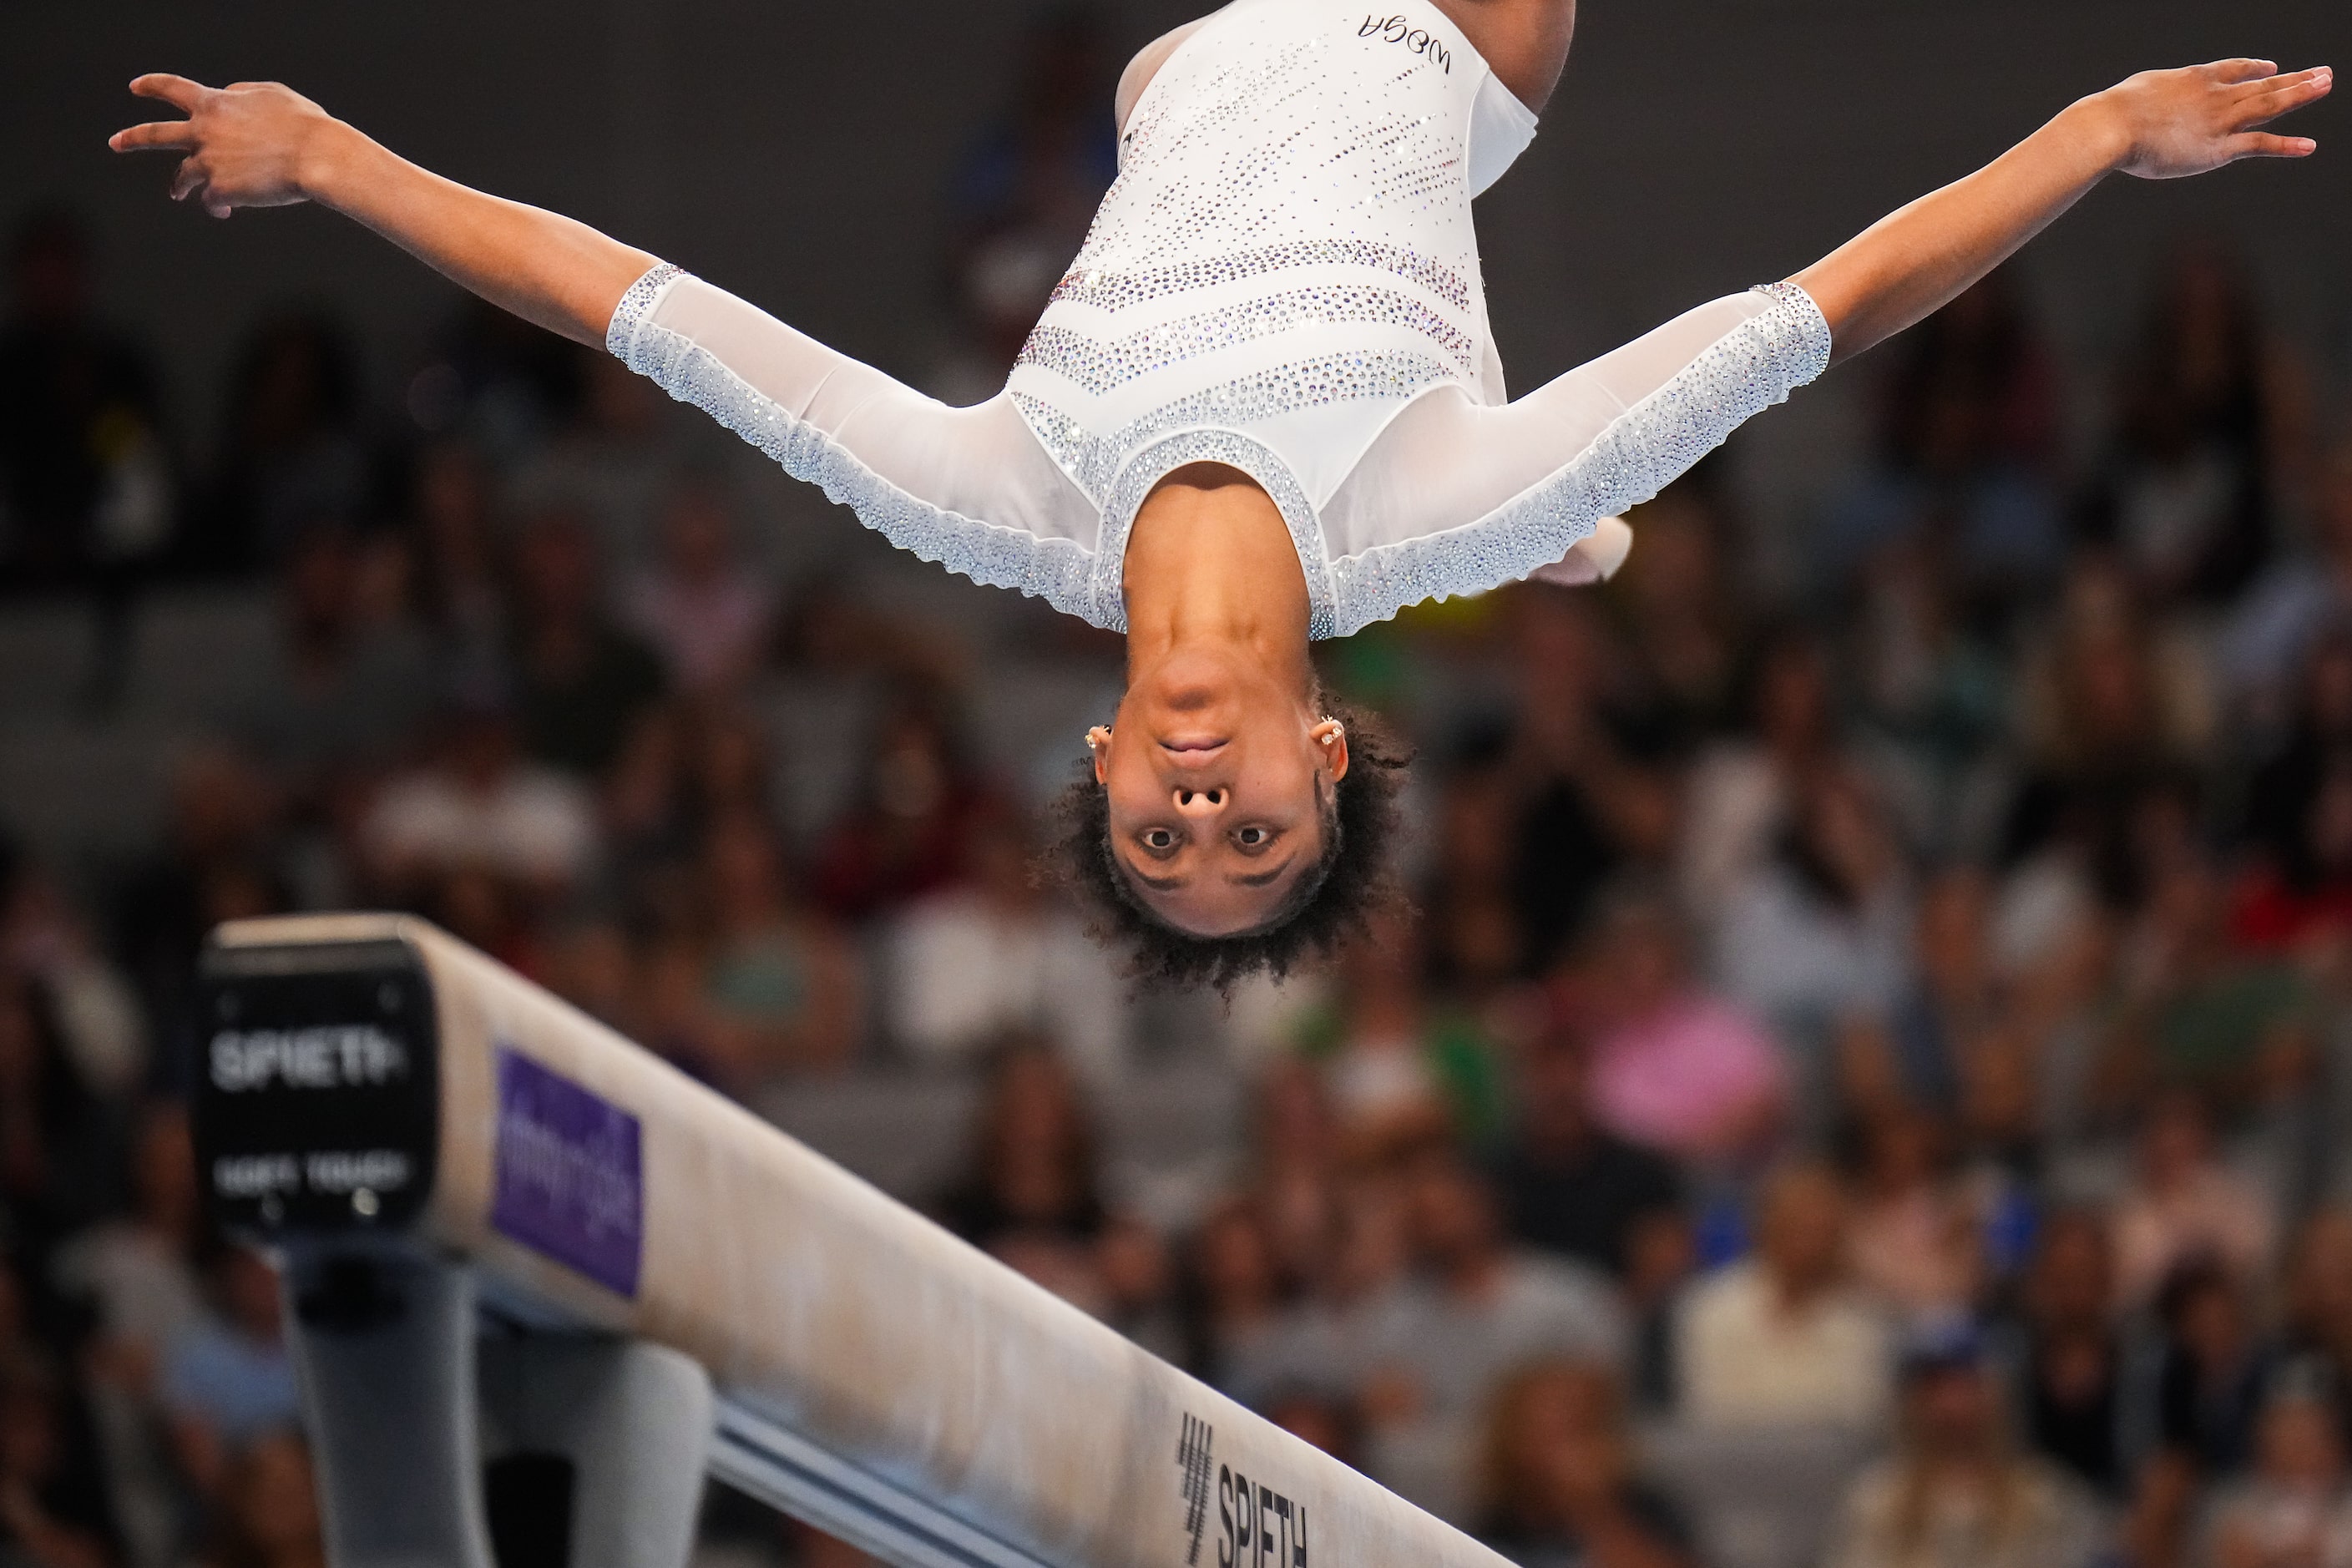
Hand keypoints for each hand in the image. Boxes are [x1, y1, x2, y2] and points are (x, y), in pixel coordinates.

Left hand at [108, 74, 341, 216]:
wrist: (317, 158)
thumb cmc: (304, 125)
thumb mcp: (272, 94)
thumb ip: (242, 93)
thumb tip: (228, 95)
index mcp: (214, 104)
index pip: (172, 89)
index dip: (152, 86)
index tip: (136, 87)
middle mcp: (203, 132)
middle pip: (155, 135)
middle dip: (132, 138)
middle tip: (116, 143)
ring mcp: (209, 163)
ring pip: (182, 176)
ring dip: (179, 185)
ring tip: (178, 193)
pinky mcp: (221, 190)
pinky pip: (211, 201)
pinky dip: (216, 206)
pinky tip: (225, 212)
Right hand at [2091, 60, 2329, 179]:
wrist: (2113, 126)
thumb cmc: (2112, 111)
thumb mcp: (2137, 93)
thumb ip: (2151, 98)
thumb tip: (2139, 108)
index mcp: (2194, 79)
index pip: (2234, 69)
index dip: (2255, 67)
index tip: (2272, 66)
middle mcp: (2216, 96)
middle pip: (2263, 84)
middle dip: (2295, 79)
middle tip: (2322, 73)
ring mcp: (2221, 121)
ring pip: (2271, 105)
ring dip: (2301, 95)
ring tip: (2325, 86)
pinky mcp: (2218, 149)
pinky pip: (2260, 144)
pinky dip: (2286, 146)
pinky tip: (2309, 146)